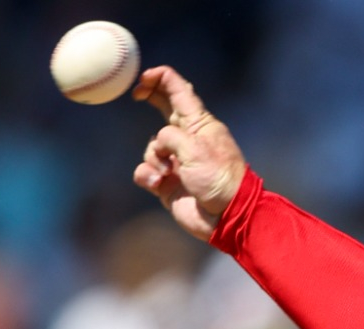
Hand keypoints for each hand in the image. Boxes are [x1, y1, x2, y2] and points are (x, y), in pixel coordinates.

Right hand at [131, 66, 246, 241]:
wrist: (226, 216)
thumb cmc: (217, 178)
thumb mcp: (194, 148)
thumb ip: (169, 136)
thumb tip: (158, 145)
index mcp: (200, 123)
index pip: (179, 91)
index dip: (160, 78)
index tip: (142, 78)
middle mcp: (188, 138)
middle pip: (164, 108)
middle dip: (150, 98)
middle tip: (137, 94)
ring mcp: (177, 159)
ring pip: (151, 147)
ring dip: (153, 158)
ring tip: (169, 172)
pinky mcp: (168, 181)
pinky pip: (146, 171)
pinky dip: (148, 175)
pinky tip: (159, 183)